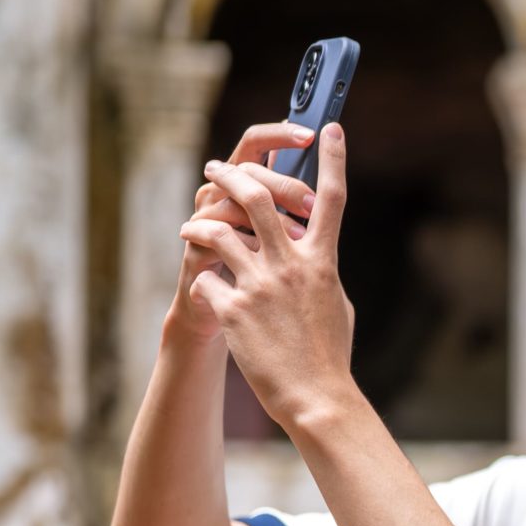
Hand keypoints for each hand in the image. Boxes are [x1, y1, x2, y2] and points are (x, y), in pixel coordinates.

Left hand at [178, 123, 357, 429]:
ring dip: (198, 220)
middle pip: (257, 197)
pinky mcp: (232, 308)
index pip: (331, 198)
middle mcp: (292, 265)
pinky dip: (201, 280)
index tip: (328, 128)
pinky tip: (203, 294)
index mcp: (323, 261)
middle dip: (231, 173)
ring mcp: (260, 285)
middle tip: (214, 167)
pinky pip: (205, 279)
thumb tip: (310, 250)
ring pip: (218, 229)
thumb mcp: (335, 302)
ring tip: (190, 223)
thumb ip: (319, 269)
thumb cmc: (329, 354)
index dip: (332, 158)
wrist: (315, 397)